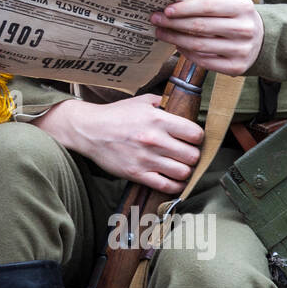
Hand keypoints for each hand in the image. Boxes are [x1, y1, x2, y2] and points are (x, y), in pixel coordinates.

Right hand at [36, 95, 203, 193]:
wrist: (89, 130)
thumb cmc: (116, 115)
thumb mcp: (141, 101)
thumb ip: (164, 103)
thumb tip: (183, 105)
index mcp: (158, 119)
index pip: (196, 134)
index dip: (197, 138)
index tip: (192, 139)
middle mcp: (154, 140)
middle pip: (193, 156)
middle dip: (193, 155)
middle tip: (187, 154)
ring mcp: (146, 159)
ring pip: (183, 173)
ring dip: (185, 171)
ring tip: (180, 166)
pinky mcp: (137, 173)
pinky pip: (166, 186)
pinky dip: (174, 185)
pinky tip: (172, 179)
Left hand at [151, 0, 263, 75]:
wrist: (263, 41)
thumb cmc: (237, 19)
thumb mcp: (231, 6)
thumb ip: (207, 6)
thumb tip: (171, 9)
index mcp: (243, 7)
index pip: (207, 6)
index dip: (184, 8)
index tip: (166, 10)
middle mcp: (244, 28)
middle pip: (200, 26)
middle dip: (173, 23)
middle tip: (156, 21)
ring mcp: (241, 50)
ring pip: (199, 45)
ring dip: (175, 39)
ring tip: (162, 34)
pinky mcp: (236, 67)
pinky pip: (204, 61)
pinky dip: (187, 53)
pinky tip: (178, 46)